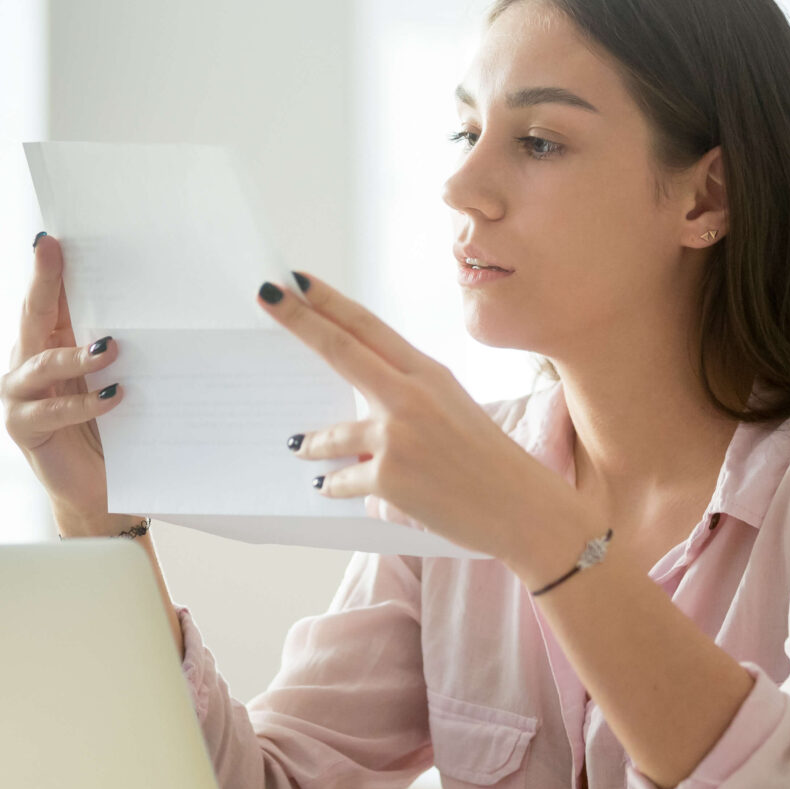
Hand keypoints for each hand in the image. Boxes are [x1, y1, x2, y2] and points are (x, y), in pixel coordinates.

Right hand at [0, 234, 131, 525]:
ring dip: (75, 354)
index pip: (49, 297)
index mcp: (49, 340)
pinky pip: (53, 410)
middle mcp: (26, 360)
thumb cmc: (111, 427)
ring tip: (110, 348)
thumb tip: (147, 302)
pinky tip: (114, 396)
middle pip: (32, 314)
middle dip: (43, 282)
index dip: (48, 267)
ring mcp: (18, 394)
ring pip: (41, 362)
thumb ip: (115, 344)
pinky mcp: (22, 427)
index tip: (52, 238)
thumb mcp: (115, 376)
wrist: (99, 490)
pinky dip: (84, 403)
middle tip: (52, 252)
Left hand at [257, 272, 576, 561]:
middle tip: (266, 293)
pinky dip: (334, 485)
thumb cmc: (487, 460)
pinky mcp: (389, 476)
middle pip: (340, 348)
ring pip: (330, 434)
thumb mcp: (452, 407)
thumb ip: (404, 395)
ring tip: (298, 445)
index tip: (298, 280)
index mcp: (428, 372)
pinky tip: (329, 487)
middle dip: (298, 319)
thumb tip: (356, 399)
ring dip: (310, 442)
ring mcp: (398, 435)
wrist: (522, 508)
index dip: (330, 301)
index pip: (368, 326)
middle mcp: (411, 395)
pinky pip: (342, 479)